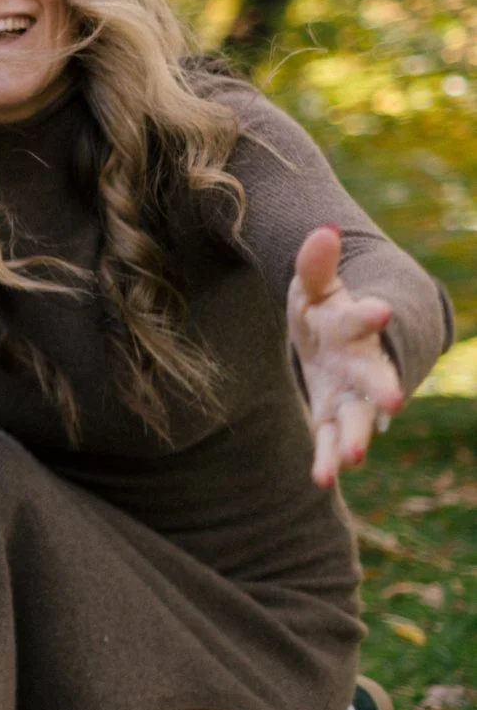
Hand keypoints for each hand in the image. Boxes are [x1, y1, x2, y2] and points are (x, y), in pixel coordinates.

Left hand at [288, 224, 402, 487]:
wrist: (336, 340)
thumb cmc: (323, 308)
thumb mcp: (314, 285)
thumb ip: (316, 263)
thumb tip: (323, 230)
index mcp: (352, 325)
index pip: (360, 318)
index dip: (370, 314)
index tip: (382, 310)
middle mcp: (359, 363)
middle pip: (373, 375)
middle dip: (382, 386)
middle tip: (393, 401)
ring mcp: (349, 393)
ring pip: (357, 417)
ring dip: (355, 436)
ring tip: (355, 457)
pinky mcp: (332, 416)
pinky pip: (331, 440)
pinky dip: (328, 459)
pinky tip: (323, 479)